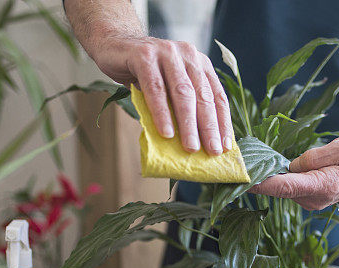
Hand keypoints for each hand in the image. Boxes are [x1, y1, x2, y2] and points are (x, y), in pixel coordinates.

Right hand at [92, 37, 232, 155]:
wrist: (113, 45)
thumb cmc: (143, 73)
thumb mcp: (168, 88)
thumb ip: (181, 106)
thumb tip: (195, 143)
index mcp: (199, 64)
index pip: (217, 96)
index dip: (222, 122)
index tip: (226, 146)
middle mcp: (188, 55)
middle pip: (202, 96)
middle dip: (209, 127)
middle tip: (212, 151)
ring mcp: (167, 53)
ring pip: (182, 93)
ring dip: (188, 124)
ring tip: (191, 147)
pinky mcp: (144, 55)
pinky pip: (155, 88)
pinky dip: (162, 112)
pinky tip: (166, 132)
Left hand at [249, 137, 338, 209]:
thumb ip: (316, 157)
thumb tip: (293, 165)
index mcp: (322, 186)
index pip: (285, 186)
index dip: (261, 183)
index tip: (242, 179)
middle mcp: (313, 199)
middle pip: (278, 189)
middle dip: (259, 177)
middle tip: (240, 162)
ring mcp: (310, 201)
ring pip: (282, 188)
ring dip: (270, 177)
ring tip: (259, 161)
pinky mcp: (308, 198)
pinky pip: (288, 188)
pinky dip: (279, 179)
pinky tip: (276, 168)